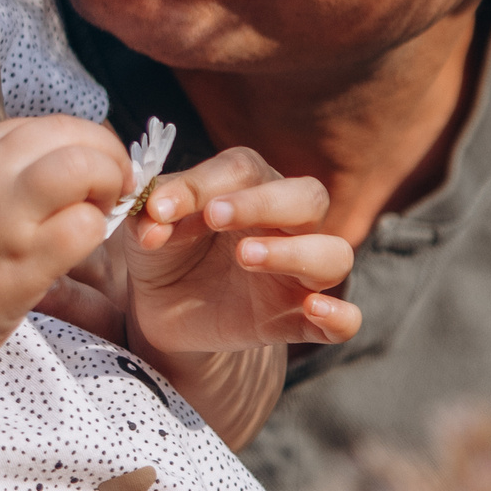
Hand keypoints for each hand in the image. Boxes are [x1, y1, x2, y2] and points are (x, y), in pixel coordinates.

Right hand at [0, 115, 132, 377]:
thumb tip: (55, 159)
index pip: (45, 125)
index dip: (82, 142)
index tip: (92, 166)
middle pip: (69, 135)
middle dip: (106, 155)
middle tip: (112, 185)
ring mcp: (1, 222)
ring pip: (82, 170)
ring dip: (106, 185)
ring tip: (99, 211)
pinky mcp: (21, 266)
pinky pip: (82, 228)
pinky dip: (95, 232)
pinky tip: (81, 247)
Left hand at [118, 147, 361, 357]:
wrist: (164, 313)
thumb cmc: (165, 254)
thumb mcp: (146, 230)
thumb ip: (149, 215)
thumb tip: (154, 218)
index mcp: (249, 188)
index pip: (244, 170)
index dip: (204, 184)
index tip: (162, 209)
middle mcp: (285, 224)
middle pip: (308, 198)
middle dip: (265, 204)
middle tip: (214, 218)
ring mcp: (297, 274)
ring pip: (335, 253)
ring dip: (298, 253)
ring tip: (246, 258)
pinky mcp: (298, 320)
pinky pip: (345, 320)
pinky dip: (340, 316)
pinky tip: (313, 309)